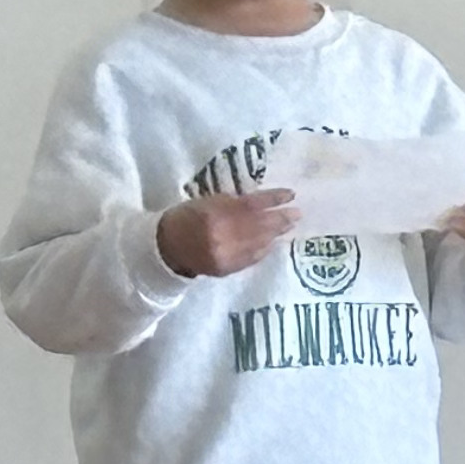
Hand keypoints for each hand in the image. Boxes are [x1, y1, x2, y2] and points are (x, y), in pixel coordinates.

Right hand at [157, 187, 297, 277]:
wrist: (166, 247)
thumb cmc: (187, 217)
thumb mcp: (208, 201)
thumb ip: (233, 203)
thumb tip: (264, 202)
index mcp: (215, 213)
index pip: (253, 205)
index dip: (274, 199)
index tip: (291, 194)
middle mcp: (222, 235)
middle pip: (260, 225)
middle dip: (281, 219)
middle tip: (298, 213)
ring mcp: (226, 254)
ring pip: (259, 243)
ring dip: (276, 234)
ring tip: (290, 226)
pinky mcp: (227, 268)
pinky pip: (252, 257)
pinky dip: (264, 248)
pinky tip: (273, 242)